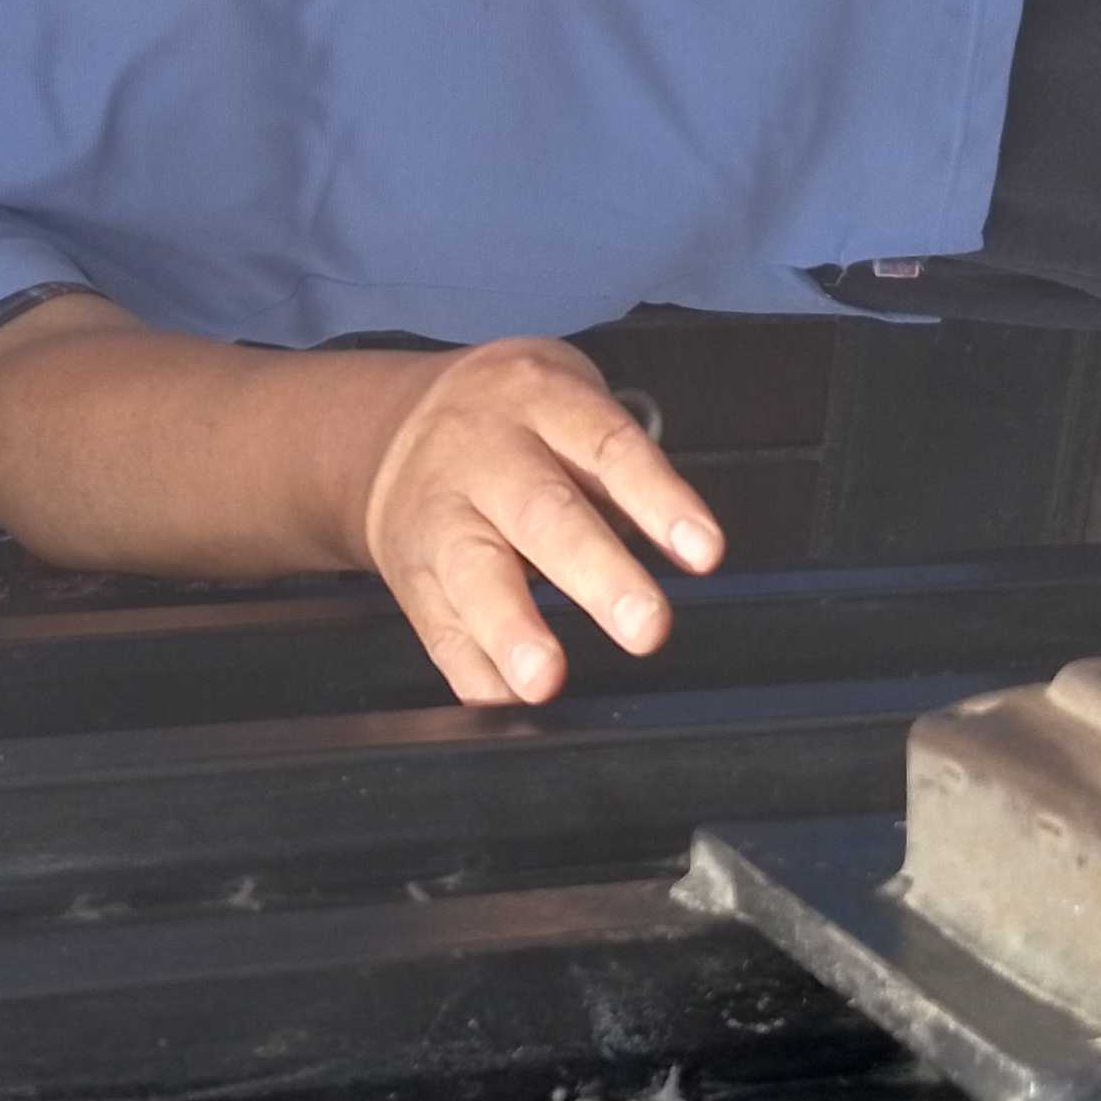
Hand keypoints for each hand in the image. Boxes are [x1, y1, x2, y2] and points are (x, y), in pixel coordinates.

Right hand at [352, 339, 727, 705]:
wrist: (394, 429)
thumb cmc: (513, 423)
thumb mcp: (565, 402)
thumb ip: (617, 472)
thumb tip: (685, 554)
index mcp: (539, 401)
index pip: (607, 445)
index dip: (658, 498)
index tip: (706, 553)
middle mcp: (484, 453)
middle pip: (540, 511)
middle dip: (595, 572)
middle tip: (647, 627)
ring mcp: (438, 515)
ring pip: (473, 572)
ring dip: (510, 629)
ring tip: (546, 679)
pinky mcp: (412, 576)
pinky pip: (437, 628)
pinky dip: (472, 670)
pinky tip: (505, 700)